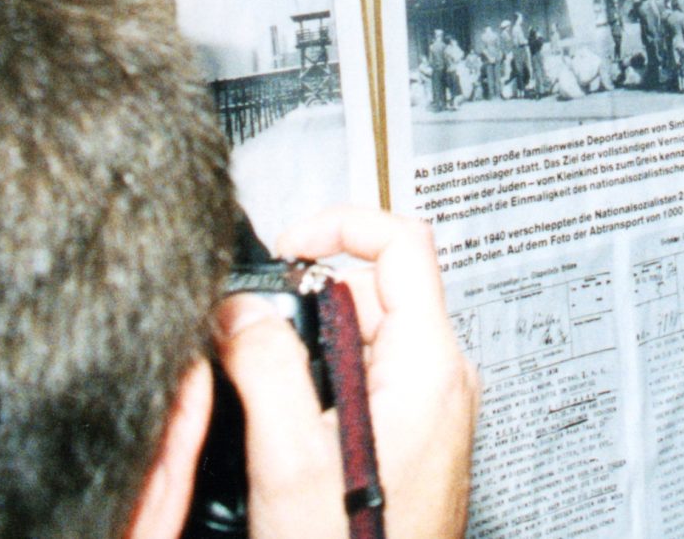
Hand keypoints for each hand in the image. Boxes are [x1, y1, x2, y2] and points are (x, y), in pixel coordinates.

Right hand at [220, 207, 477, 538]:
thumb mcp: (288, 459)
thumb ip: (265, 368)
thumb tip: (239, 307)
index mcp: (430, 366)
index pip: (404, 242)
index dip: (342, 225)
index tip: (285, 245)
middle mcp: (443, 380)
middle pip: (376, 291)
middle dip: (306, 299)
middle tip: (245, 331)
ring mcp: (433, 411)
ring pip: (365, 341)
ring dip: (308, 347)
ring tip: (257, 386)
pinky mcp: (416, 440)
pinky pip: (369, 383)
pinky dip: (323, 383)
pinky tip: (282, 426)